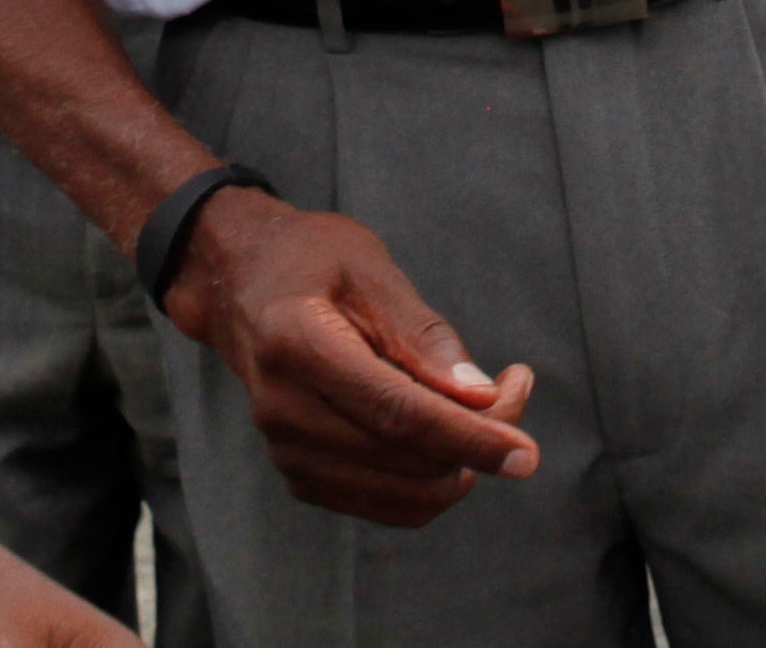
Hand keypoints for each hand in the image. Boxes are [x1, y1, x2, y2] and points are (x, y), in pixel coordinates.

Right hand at [155, 186, 538, 524]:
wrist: (239, 286)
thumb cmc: (310, 261)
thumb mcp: (369, 268)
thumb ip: (423, 334)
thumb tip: (480, 397)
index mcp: (297, 343)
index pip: (397, 414)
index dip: (469, 439)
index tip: (526, 455)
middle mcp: (283, 409)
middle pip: (405, 458)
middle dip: (478, 441)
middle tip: (512, 389)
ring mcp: (286, 449)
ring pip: (402, 494)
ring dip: (459, 464)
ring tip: (483, 406)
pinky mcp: (300, 474)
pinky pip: (387, 504)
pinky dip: (430, 480)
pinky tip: (446, 432)